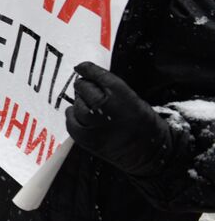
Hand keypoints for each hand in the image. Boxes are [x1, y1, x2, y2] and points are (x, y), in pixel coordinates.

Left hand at [66, 62, 170, 176]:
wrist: (150, 152)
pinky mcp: (85, 137)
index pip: (93, 73)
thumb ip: (110, 88)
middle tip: (91, 92)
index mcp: (118, 92)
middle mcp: (103, 104)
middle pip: (82, 86)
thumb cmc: (143, 123)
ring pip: (76, 103)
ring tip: (93, 109)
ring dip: (81, 103)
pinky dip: (74, 117)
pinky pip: (70, 120)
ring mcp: (92, 122)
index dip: (86, 69)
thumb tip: (87, 77)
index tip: (81, 67)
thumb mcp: (132, 97)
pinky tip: (82, 117)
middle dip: (85, 87)